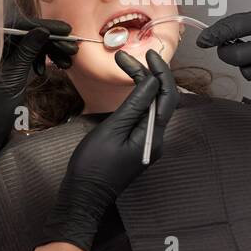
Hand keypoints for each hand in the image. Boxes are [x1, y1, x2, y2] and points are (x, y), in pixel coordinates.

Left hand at [0, 17, 71, 191]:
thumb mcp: (13, 77)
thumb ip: (27, 51)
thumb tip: (42, 30)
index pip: (17, 27)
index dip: (42, 26)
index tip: (65, 30)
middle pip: (25, 36)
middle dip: (49, 41)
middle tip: (72, 48)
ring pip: (28, 48)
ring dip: (48, 52)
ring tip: (67, 62)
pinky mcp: (6, 71)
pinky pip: (26, 59)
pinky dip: (39, 62)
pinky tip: (47, 71)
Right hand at [40, 49, 177, 250]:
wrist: (84, 196)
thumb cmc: (93, 166)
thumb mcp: (113, 129)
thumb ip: (134, 105)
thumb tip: (151, 81)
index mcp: (153, 135)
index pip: (166, 96)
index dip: (160, 72)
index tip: (147, 54)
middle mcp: (156, 139)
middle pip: (162, 100)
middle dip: (149, 75)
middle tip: (127, 60)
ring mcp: (148, 143)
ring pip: (154, 106)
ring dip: (144, 85)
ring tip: (128, 68)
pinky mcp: (138, 145)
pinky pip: (145, 116)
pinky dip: (139, 98)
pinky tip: (129, 90)